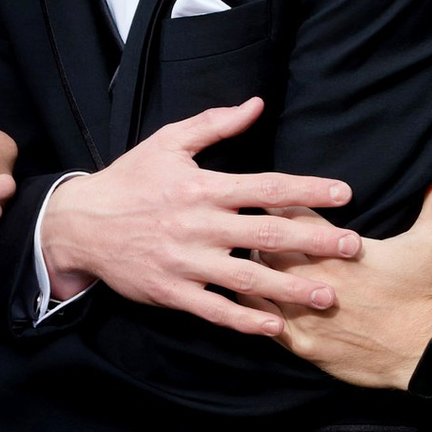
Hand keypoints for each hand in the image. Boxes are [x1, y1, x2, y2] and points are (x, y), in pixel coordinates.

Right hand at [39, 101, 355, 336]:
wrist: (78, 224)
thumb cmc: (128, 180)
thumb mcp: (167, 143)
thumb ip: (214, 124)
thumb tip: (256, 104)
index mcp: (203, 187)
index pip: (267, 186)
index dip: (309, 189)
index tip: (345, 194)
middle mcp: (199, 225)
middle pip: (268, 233)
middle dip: (315, 240)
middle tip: (353, 248)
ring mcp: (186, 262)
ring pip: (248, 278)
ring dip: (291, 288)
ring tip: (328, 296)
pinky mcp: (172, 292)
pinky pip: (214, 310)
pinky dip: (245, 321)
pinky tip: (275, 327)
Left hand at [275, 167, 431, 394]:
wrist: (428, 353)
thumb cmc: (426, 294)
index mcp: (340, 248)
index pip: (292, 213)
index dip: (281, 203)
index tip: (276, 199)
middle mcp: (316, 278)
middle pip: (265, 243)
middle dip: (261, 233)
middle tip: (258, 226)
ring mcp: (306, 313)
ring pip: (256, 280)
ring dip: (254, 268)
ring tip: (253, 258)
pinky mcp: (302, 343)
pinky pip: (259, 320)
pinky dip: (254, 303)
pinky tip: (251, 293)